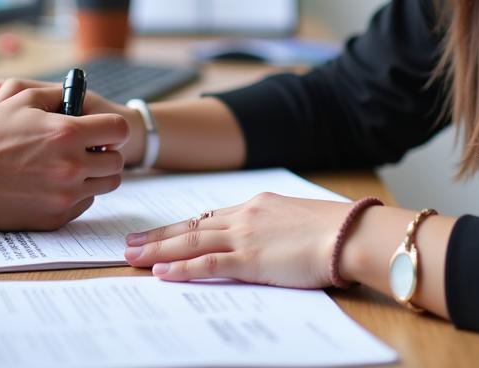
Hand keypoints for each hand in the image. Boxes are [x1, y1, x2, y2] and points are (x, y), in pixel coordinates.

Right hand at [0, 85, 129, 238]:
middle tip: (87, 147)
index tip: (101, 128)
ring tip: (71, 164)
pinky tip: (54, 182)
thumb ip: (59, 95)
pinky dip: (77, 193)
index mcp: (67, 133)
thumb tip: (81, 97)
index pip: (119, 130)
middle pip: (116, 162)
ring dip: (95, 174)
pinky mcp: (54, 218)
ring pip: (105, 185)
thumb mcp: (23, 99)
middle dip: (106, 152)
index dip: (111, 127)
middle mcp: (71, 167)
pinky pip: (84, 204)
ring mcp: (64, 196)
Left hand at [123, 192, 351, 287]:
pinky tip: (162, 272)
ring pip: (190, 242)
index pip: (208, 217)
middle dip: (157, 237)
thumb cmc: (333, 230)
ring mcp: (245, 237)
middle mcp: (244, 216)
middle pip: (190, 227)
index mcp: (256, 205)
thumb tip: (267, 240)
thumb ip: (274, 227)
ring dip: (158, 250)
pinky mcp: (250, 259)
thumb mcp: (296, 220)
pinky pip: (208, 264)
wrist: (350, 233)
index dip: (180, 227)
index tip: (160, 233)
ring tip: (132, 256)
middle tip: (128, 243)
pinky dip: (182, 268)